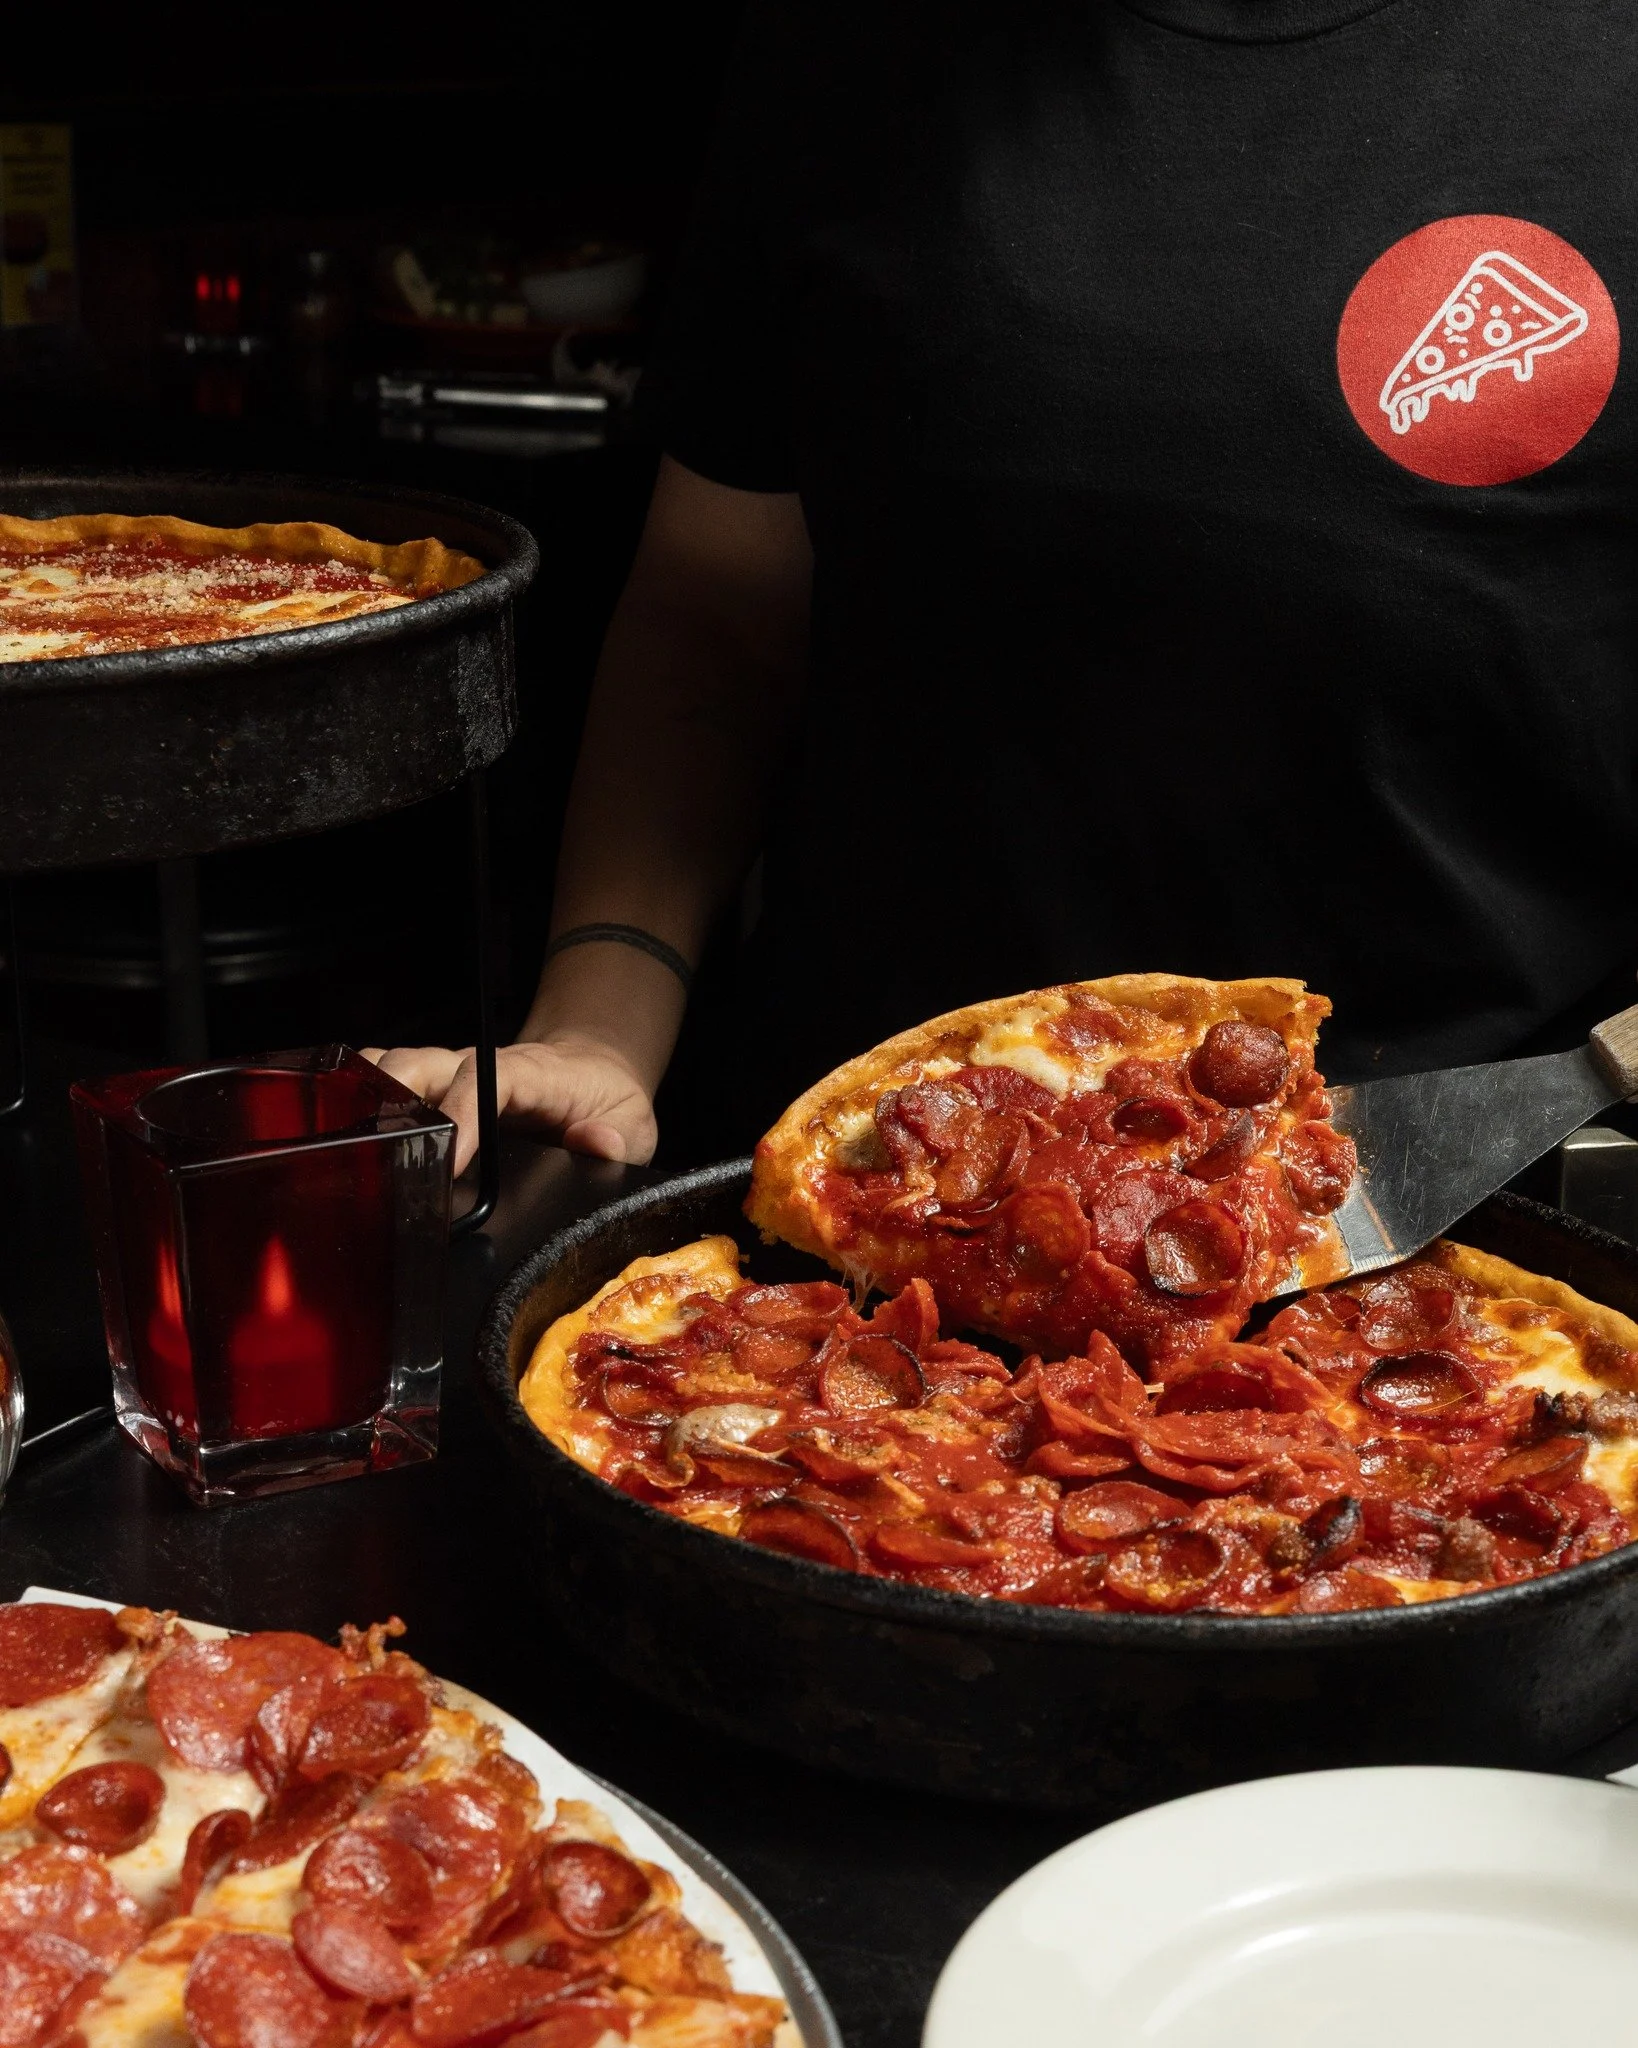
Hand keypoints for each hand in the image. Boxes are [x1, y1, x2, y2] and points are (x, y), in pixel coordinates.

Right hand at [361, 1033, 657, 1175]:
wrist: (594, 1075)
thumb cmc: (606, 1102)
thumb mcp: (633, 1125)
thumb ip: (619, 1140)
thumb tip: (594, 1142)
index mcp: (529, 1074)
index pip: (485, 1080)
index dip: (460, 1113)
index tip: (448, 1157)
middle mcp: (480, 1069)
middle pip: (421, 1064)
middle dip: (391, 1095)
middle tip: (373, 1149)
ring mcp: (451, 1077)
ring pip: (394, 1069)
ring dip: (366, 1096)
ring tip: (345, 1143)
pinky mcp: (434, 1090)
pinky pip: (388, 1084)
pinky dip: (360, 1100)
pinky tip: (344, 1134)